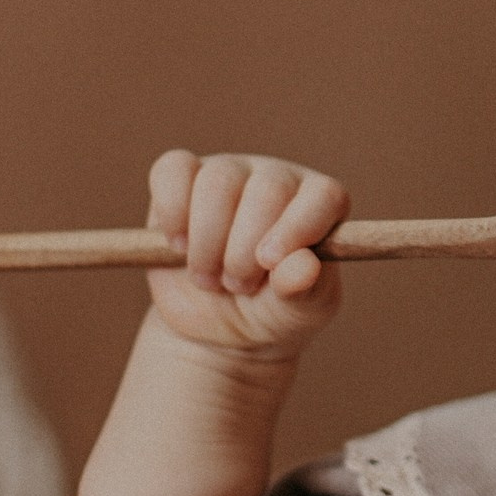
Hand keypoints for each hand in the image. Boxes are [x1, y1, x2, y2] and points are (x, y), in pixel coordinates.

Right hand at [143, 150, 347, 361]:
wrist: (216, 325)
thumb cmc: (271, 311)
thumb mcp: (296, 313)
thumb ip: (305, 291)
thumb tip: (306, 266)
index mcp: (320, 205)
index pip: (324, 196)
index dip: (298, 227)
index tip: (270, 263)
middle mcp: (278, 179)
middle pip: (267, 189)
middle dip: (245, 249)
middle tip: (238, 286)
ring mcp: (230, 172)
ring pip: (217, 182)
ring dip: (207, 240)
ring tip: (209, 278)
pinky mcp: (183, 176)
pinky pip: (174, 170)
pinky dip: (172, 212)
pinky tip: (179, 246)